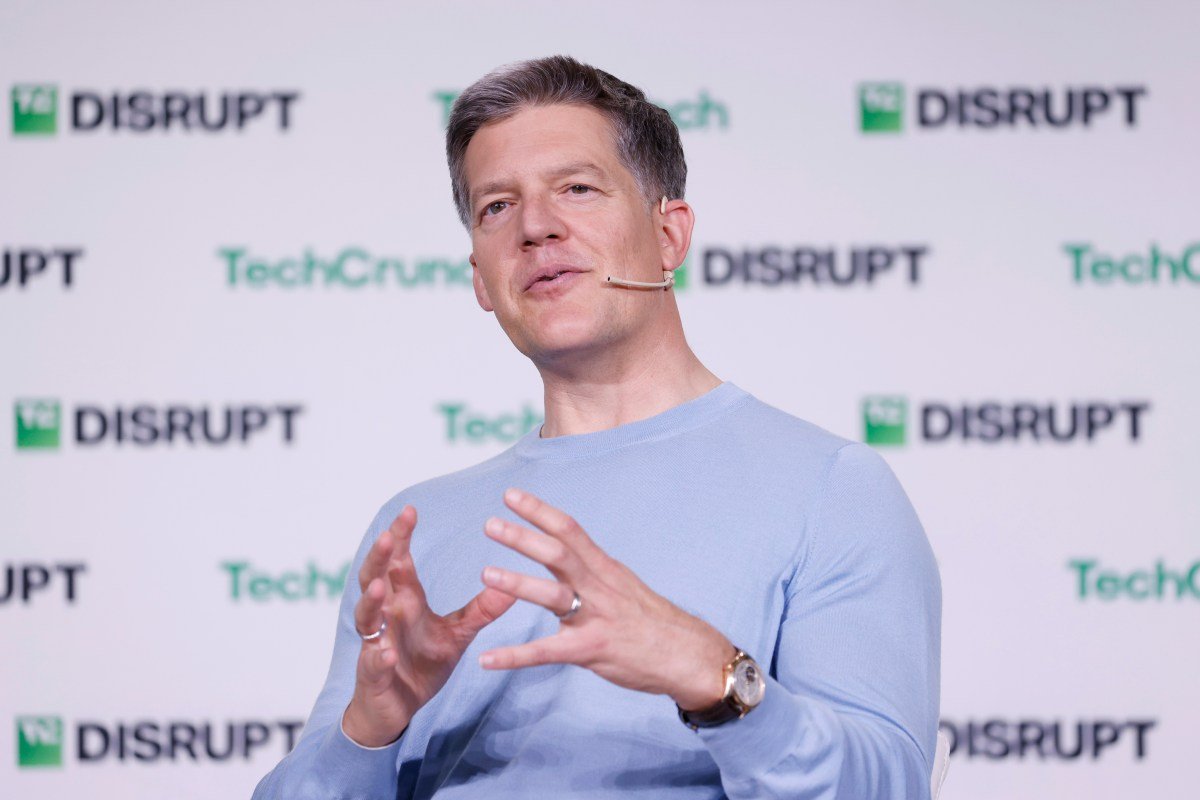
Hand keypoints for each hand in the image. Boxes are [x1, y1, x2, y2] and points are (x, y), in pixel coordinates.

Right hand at [343, 505, 516, 746]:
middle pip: (373, 578)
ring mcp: (375, 643)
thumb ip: (481, 609)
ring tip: (380, 587)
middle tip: (385, 536)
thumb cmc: (421, 664)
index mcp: (404, 601)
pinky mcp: (373, 674)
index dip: (400, 536)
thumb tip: (512, 584)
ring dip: (371, 601)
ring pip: (365, 616)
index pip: (399, 561)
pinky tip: (385, 653)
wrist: (398, 709)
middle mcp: (385, 616)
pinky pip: (372, 662)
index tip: (410, 510)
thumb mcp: (458, 633)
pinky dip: (378, 656)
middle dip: (378, 558)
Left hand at [478, 489, 734, 710]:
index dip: (539, 511)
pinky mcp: (593, 650)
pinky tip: (488, 659)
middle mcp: (599, 586)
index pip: (570, 530)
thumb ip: (593, 571)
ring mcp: (597, 617)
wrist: (690, 655)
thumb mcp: (624, 584)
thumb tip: (567, 555)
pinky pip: (548, 652)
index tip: (511, 495)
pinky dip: (515, 656)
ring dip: (518, 584)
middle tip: (490, 524)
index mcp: (604, 568)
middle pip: (558, 554)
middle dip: (523, 537)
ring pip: (554, 595)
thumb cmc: (654, 621)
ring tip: (486, 575)